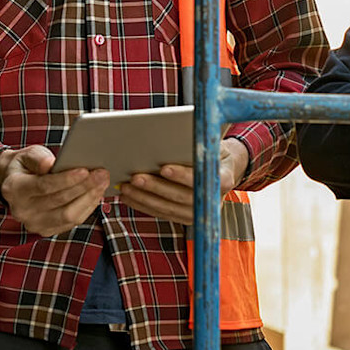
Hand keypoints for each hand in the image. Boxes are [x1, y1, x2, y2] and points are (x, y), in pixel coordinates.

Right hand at [0, 145, 107, 236]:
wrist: (16, 183)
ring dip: (89, 199)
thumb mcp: (28, 154)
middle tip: (102, 174)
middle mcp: (21, 210)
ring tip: (102, 183)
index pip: (44, 186)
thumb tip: (50, 164)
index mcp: (13, 189)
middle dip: (84, 187)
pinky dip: (87, 208)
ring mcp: (34, 224)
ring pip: (68, 215)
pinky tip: (95, 194)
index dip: (66, 179)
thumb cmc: (26, 165)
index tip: (85, 170)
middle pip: (60, 201)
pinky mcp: (46, 230)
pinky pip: (72, 222)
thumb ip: (37, 157)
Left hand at [116, 138, 247, 224]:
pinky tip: (128, 196)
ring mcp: (199, 212)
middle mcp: (212, 200)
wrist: (222, 169)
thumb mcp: (212, 143)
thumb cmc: (213, 151)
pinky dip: (143, 205)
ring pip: (168, 208)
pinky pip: (161, 213)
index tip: (164, 168)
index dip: (182, 175)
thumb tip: (174, 132)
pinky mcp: (185, 217)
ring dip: (144, 198)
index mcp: (223, 180)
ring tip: (126, 187)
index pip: (201, 179)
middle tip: (135, 177)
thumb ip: (199, 141)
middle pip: (180, 197)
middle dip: (155, 187)